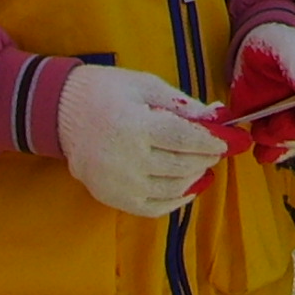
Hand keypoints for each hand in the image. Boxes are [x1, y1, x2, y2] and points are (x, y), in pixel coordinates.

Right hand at [56, 64, 225, 216]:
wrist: (61, 112)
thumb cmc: (105, 92)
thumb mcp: (146, 86)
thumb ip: (183, 105)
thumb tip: (218, 116)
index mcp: (135, 127)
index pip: (186, 140)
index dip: (214, 141)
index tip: (233, 139)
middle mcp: (126, 161)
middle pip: (183, 166)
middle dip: (208, 157)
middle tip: (220, 147)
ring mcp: (118, 184)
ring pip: (173, 189)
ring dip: (196, 177)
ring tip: (206, 163)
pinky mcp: (111, 198)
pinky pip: (153, 208)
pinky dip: (177, 200)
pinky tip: (190, 186)